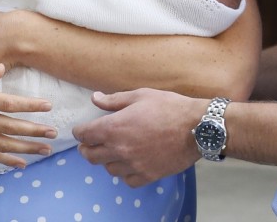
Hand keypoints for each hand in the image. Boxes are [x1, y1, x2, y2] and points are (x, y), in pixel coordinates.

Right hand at [0, 63, 56, 168]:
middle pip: (8, 126)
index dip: (28, 105)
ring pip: (1, 144)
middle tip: (54, 132)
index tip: (48, 106)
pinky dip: (5, 160)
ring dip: (24, 148)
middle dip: (33, 130)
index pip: (6, 103)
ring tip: (44, 149)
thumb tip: (1, 68)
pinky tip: (21, 163)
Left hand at [74, 88, 203, 186]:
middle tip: (91, 143)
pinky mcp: (147, 175)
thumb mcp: (140, 96)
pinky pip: (127, 180)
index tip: (82, 130)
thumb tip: (95, 98)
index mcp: (114, 127)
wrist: (196, 127)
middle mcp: (119, 149)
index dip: (80, 131)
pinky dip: (125, 173)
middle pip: (90, 155)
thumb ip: (114, 100)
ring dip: (107, 160)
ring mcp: (133, 165)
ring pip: (108, 168)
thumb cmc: (169, 107)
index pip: (84, 134)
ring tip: (114, 151)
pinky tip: (130, 163)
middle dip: (87, 148)